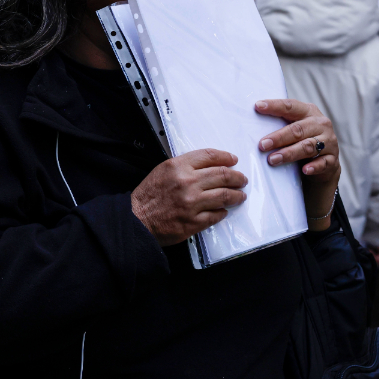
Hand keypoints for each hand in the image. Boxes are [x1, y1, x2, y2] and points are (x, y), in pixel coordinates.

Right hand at [131, 149, 248, 245]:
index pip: (210, 156)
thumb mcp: (163, 170)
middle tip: (242, 180)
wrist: (136, 219)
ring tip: (239, 196)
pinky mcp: (193, 221)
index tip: (233, 160)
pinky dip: (222, 212)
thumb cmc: (148, 196)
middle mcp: (187, 182)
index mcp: (178, 166)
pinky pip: (216, 215)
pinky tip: (223, 211)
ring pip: (224, 196)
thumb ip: (185, 166)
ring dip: (236, 196)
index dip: (225, 157)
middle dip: (237, 177)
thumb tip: (209, 167)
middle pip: (222, 175)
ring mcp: (192, 203)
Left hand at [256, 99, 340, 229]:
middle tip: (262, 145)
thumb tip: (249, 122)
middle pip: (297, 129)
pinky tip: (304, 170)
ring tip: (272, 160)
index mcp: (308, 112)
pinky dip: (313, 166)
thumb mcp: (293, 129)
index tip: (257, 106)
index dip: (274, 106)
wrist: (325, 163)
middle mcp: (321, 124)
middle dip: (278, 137)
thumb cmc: (301, 141)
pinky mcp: (332, 159)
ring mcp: (329, 142)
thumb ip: (279, 123)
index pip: (290, 106)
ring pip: (307, 147)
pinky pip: (323, 163)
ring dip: (289, 153)